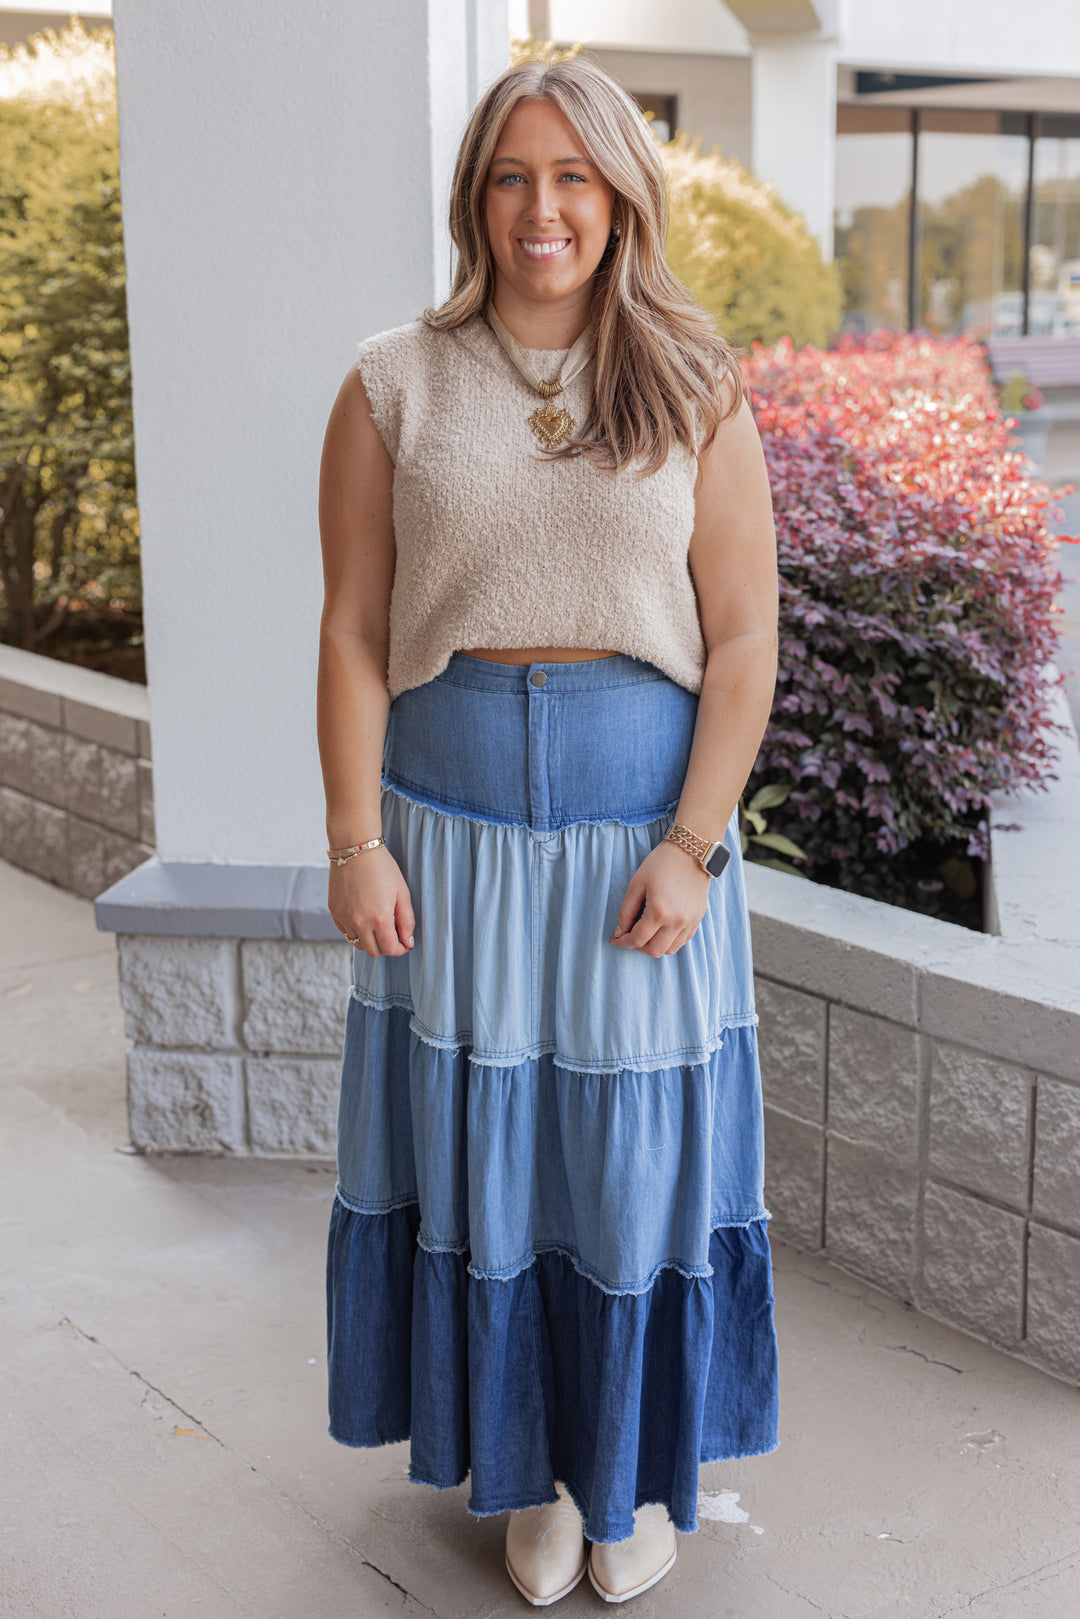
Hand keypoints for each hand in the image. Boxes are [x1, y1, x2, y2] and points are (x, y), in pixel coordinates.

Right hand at [329, 845, 414, 957]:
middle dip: (385, 947)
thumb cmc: (383, 868)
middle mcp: (360, 923)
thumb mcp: (402, 893)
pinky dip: (355, 930)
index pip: (390, 950)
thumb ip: (407, 921)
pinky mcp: (334, 912)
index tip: (404, 943)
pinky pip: (345, 932)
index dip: (400, 949)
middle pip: (373, 952)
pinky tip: (363, 916)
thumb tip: (408, 942)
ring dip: (369, 940)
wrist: (356, 849)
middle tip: (392, 935)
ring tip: (377, 925)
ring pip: (358, 944)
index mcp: (380, 919)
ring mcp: (344, 918)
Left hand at [609, 838, 711, 956]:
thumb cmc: (660, 864)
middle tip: (630, 936)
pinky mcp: (698, 918)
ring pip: (670, 950)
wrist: (691, 852)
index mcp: (659, 912)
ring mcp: (690, 922)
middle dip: (638, 947)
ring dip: (655, 946)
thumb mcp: (636, 884)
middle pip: (654, 951)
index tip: (614, 939)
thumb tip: (620, 932)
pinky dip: (670, 941)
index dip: (623, 942)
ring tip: (647, 933)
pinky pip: (683, 941)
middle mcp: (677, 921)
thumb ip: (626, 911)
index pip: (637, 940)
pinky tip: (662, 929)